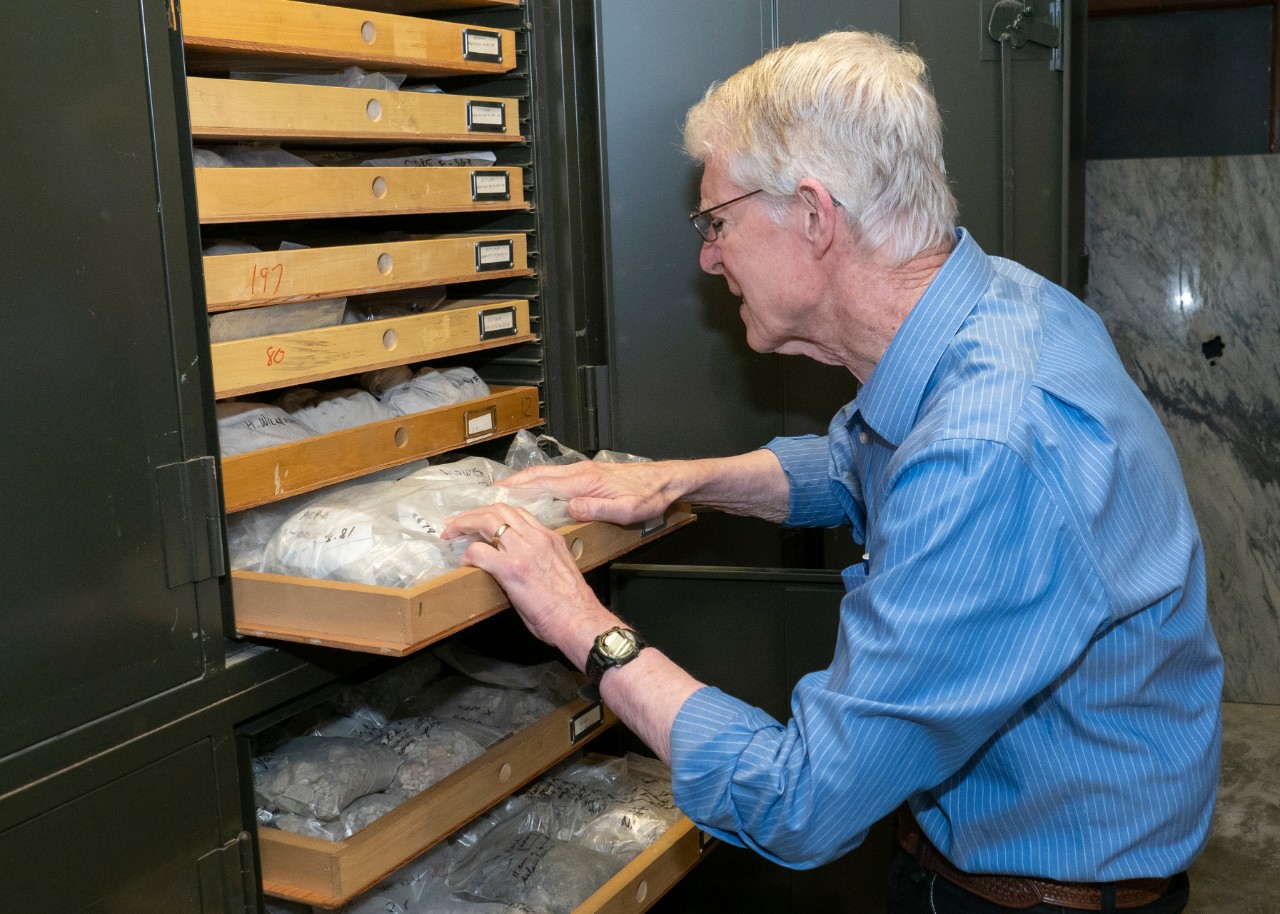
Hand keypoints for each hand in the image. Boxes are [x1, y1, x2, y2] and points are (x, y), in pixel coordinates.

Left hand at [441, 504, 613, 662]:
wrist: (580, 620)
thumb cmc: (573, 605)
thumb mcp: (560, 569)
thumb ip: (540, 559)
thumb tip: (522, 564)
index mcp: (549, 538)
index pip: (518, 512)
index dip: (494, 512)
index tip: (481, 519)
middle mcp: (537, 539)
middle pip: (499, 509)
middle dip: (473, 513)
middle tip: (457, 523)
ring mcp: (524, 551)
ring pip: (487, 521)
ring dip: (464, 525)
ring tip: (451, 533)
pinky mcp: (512, 570)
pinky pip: (480, 551)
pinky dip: (468, 555)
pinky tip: (465, 564)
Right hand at [498, 461, 679, 525]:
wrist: (668, 480)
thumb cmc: (651, 496)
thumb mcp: (628, 510)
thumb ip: (598, 509)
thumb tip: (569, 509)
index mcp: (585, 481)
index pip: (541, 484)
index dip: (515, 490)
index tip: (493, 496)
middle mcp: (580, 472)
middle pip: (537, 475)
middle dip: (510, 484)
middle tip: (487, 495)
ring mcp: (584, 471)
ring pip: (544, 474)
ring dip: (522, 482)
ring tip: (502, 494)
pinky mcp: (589, 474)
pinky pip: (555, 477)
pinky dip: (537, 482)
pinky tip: (533, 492)